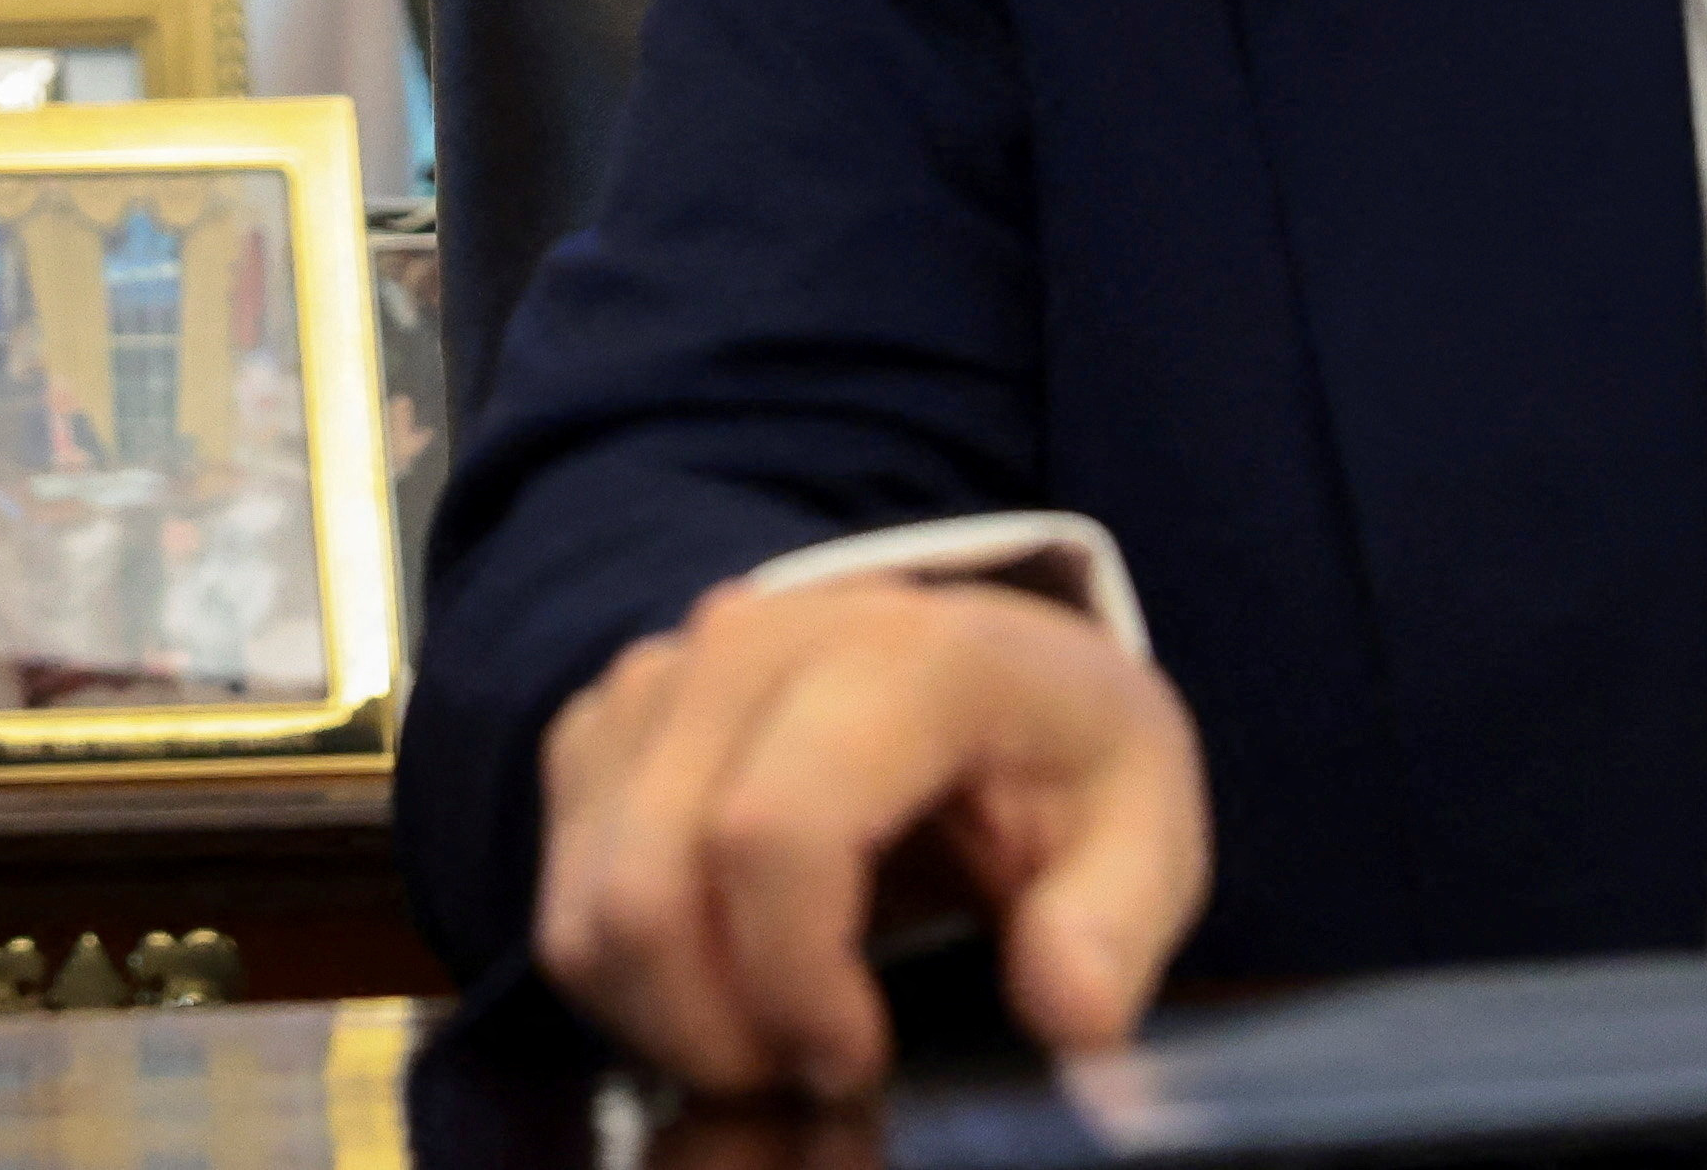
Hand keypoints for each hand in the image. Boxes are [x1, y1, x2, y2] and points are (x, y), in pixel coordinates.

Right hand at [535, 574, 1209, 1099]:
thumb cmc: (1060, 757)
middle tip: (817, 1068)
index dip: (796, 985)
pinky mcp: (605, 726)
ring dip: (669, 1017)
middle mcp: (753, 640)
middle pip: (651, 887)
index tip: (860, 1059)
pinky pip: (563, 895)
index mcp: (901, 654)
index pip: (771, 833)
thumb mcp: (1143, 826)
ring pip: (590, 905)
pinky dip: (629, 981)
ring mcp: (662, 674)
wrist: (984, 666)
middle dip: (723, 1030)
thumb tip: (1068, 1011)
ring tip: (777, 1034)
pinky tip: (727, 989)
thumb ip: (1115, 923)